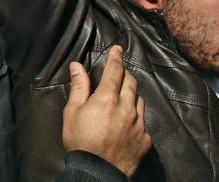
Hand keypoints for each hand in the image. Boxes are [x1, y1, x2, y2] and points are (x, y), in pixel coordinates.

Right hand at [63, 46, 150, 175]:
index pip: (115, 70)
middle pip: (131, 82)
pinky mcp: (146, 139)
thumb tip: (77, 66)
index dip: (116, 57)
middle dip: (124, 74)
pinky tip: (127, 123)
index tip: (118, 49)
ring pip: (139, 100)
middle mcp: (126, 108)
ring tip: (122, 99)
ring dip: (132, 95)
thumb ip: (79, 87)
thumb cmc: (81, 142)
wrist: (97, 173)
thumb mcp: (72, 112)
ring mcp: (139, 124)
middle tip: (118, 73)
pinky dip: (136, 117)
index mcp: (107, 98)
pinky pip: (143, 121)